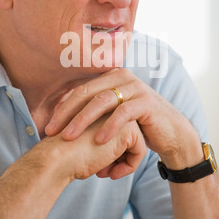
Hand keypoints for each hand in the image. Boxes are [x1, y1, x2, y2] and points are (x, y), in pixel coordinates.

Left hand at [45, 68, 202, 168]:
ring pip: (103, 101)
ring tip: (69, 137)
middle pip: (87, 93)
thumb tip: (62, 115)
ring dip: (83, 120)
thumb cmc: (137, 125)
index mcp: (111, 77)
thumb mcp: (114, 114)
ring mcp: (136, 88)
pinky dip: (110, 126)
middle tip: (52, 132)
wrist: (170, 133)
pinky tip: (99, 140)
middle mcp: (122, 77)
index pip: (80, 90)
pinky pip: (124, 112)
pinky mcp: (147, 103)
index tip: (48, 126)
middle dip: (67, 114)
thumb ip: (94, 110)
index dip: (62, 108)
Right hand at [48, 113, 145, 180]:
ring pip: (135, 143)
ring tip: (102, 171)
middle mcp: (112, 106)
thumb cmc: (65, 153)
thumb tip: (123, 149)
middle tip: (99, 169)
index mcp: (100, 106)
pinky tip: (111, 173)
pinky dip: (129, 166)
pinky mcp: (128, 128)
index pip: (116, 131)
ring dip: (122, 162)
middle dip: (116, 157)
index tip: (93, 161)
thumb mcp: (86, 140)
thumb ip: (102, 135)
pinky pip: (139, 151)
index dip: (108, 151)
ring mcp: (121, 114)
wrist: (56, 158)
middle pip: (127, 136)